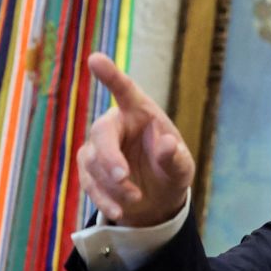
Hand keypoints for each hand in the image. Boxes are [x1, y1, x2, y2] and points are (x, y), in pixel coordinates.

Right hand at [79, 52, 194, 226]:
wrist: (158, 199)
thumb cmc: (171, 171)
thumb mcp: (182, 168)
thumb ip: (175, 157)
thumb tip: (167, 142)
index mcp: (140, 112)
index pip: (125, 91)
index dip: (111, 76)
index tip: (95, 59)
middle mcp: (116, 124)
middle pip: (101, 133)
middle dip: (110, 157)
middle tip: (123, 177)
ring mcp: (99, 146)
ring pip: (93, 161)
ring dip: (113, 184)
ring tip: (136, 199)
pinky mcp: (89, 167)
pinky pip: (88, 181)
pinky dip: (103, 198)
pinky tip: (118, 211)